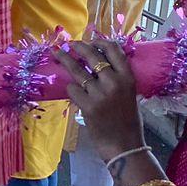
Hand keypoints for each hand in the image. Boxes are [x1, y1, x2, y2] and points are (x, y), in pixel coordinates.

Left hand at [52, 39, 144, 160]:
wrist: (124, 144)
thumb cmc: (127, 120)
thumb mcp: (129, 94)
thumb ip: (117, 78)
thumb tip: (99, 62)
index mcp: (128, 78)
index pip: (114, 51)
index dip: (101, 42)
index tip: (92, 40)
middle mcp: (114, 82)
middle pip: (93, 56)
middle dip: (79, 47)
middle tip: (70, 44)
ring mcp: (100, 94)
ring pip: (78, 71)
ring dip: (65, 61)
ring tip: (57, 54)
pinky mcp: (87, 105)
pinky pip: (73, 89)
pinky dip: (72, 89)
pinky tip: (74, 92)